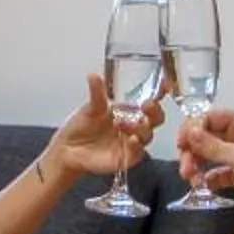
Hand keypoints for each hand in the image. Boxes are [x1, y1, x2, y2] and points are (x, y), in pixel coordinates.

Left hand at [40, 72, 157, 184]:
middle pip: (155, 118)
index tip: (164, 84)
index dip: (159, 92)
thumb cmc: (81, 127)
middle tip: (147, 105)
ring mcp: (133, 141)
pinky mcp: (128, 157)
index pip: (149, 99)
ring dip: (140, 128)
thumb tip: (94, 75)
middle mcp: (134, 124)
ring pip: (147, 134)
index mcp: (129, 109)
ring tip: (121, 123)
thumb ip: (96, 93)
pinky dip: (136, 146)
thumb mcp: (89, 108)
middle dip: (155, 111)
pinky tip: (130, 141)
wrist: (69, 150)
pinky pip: (139, 152)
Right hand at [176, 106, 233, 216]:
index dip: (193, 129)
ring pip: (210, 156)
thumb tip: (191, 132)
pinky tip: (204, 187)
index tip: (182, 144)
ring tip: (193, 180)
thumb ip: (214, 146)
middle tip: (186, 169)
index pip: (210, 118)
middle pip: (206, 138)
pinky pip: (217, 174)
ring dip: (198, 166)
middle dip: (193, 152)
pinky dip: (209, 179)